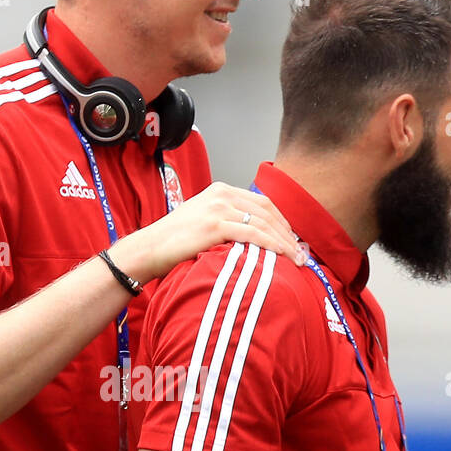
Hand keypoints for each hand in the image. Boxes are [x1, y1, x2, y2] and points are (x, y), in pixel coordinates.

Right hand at [111, 182, 304, 284]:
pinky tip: (282, 255)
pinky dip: (271, 244)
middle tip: (301, 252)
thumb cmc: (173, 241)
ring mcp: (218, 208)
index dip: (282, 221)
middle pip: (267, 211)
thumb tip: (250, 237)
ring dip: (284, 242)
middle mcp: (221, 195)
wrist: (149, 248)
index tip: (293, 239)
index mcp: (220, 190)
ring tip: (297, 259)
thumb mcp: (202, 221)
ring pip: (263, 223)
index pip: (262, 202)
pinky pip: (253, 234)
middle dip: (288, 233)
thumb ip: (225, 221)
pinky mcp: (215, 225)